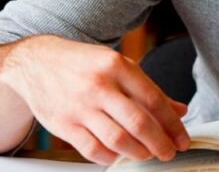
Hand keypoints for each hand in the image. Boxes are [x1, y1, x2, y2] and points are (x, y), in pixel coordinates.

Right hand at [0, 35, 190, 164]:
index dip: (173, 124)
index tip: (182, 138)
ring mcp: (80, 107)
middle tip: (169, 152)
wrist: (36, 62)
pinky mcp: (63, 125)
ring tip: (148, 154)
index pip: (154, 100)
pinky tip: (119, 155)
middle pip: (138, 123)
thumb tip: (179, 110)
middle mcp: (99, 86)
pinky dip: (110, 157)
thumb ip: (147, 89)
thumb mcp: (118, 66)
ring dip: (139, 153)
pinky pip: (93, 150)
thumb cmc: (81, 63)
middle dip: (160, 143)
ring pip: (118, 140)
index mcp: (117, 66)